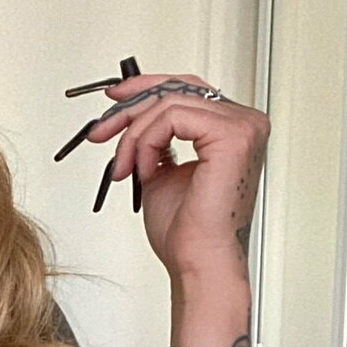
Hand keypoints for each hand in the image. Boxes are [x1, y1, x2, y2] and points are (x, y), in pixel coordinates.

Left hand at [81, 71, 269, 284]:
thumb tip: (134, 117)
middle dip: (130, 108)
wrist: (196, 259)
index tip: (115, 99)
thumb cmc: (186, 230)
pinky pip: (172, 117)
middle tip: (101, 131)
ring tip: (124, 167)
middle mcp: (244, 123)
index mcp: (233, 129)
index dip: (147, 87)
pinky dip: (147, 143)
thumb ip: (156, 140)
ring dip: (134, 136)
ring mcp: (242, 126)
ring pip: (169, 103)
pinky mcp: (231, 135)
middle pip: (177, 89)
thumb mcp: (161, 170)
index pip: (188, 89)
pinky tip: (145, 171)